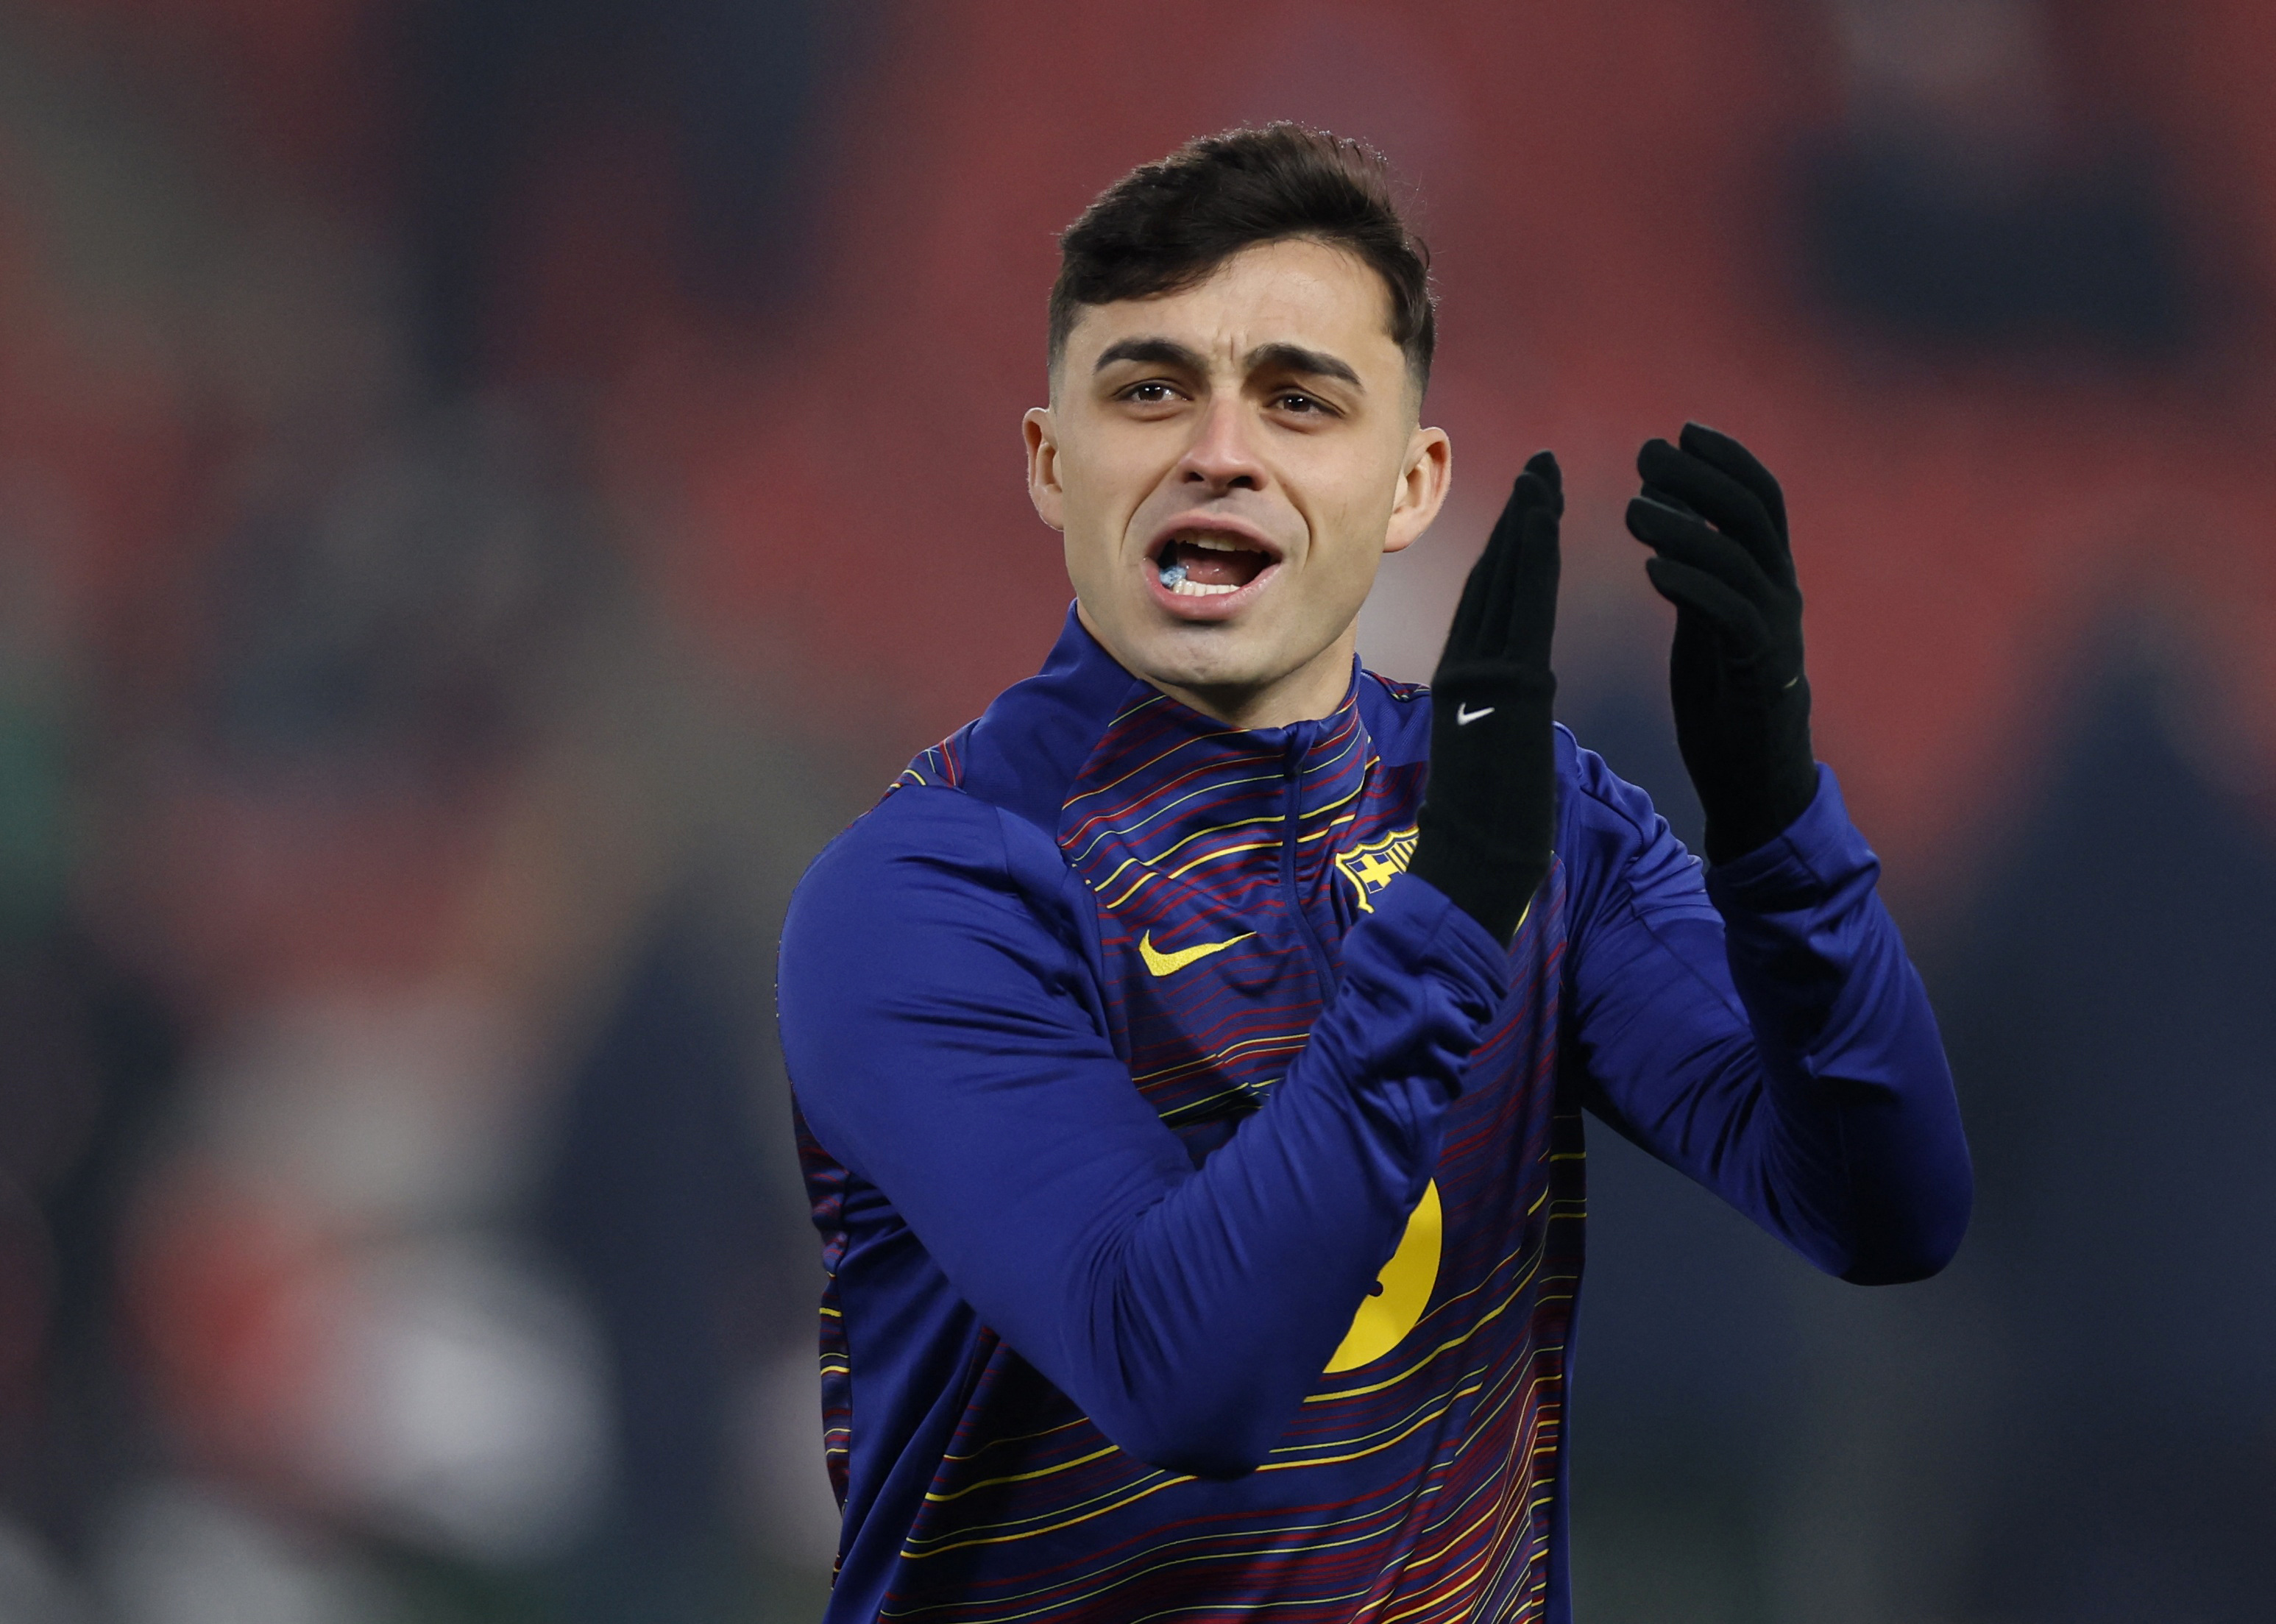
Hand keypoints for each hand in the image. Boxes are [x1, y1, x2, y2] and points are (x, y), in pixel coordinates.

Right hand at [1408, 451, 1560, 945]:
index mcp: (1463, 688)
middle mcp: (1465, 673)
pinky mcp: (1507, 692)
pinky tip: (1546, 517)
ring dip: (1527, 522)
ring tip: (1547, 473)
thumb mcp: (1490, 761)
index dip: (1510, 549)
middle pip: (1495, 579)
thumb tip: (1511, 707)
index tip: (1531, 504)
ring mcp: (1483, 679)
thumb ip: (1497, 720)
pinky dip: (1533, 556)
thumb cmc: (1484, 837)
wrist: (1471, 876)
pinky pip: (1525, 608)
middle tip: (1544, 464)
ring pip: (1507, 582)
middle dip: (1520, 518)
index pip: (1489, 604)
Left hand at [1624, 423, 1816, 863]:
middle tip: (1647, 452)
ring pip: (1741, 560)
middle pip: (1754, 515)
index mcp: (1768, 578)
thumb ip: (1696, 570)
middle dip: (1702, 478)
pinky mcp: (1762, 675)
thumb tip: (1665, 513)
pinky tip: (1652, 568)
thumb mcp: (1706, 622)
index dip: (1726, 460)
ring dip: (1686, 527)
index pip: (1760, 500)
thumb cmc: (1727, 700)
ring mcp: (1778, 633)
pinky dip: (1694, 587)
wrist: (1755, 783)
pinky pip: (1734, 617)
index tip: (1680, 431)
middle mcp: (1781, 595)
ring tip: (1630, 507)